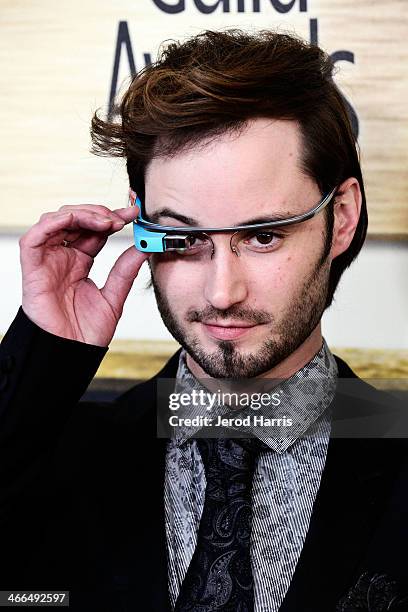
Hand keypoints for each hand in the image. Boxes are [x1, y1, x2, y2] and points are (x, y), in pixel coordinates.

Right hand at [19, 203, 149, 345]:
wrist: (71, 354)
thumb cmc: (85, 333)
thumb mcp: (114, 297)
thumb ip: (125, 271)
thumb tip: (143, 248)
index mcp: (80, 262)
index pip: (94, 230)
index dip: (111, 218)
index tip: (133, 214)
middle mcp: (62, 258)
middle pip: (75, 220)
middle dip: (99, 213)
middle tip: (122, 218)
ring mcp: (47, 261)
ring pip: (55, 221)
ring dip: (81, 213)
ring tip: (105, 222)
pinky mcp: (32, 268)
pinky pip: (34, 237)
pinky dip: (54, 222)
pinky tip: (77, 220)